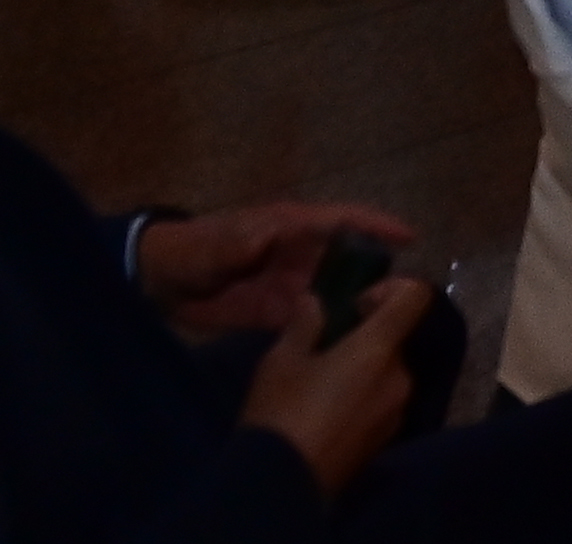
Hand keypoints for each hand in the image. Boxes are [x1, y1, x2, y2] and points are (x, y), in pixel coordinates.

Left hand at [136, 201, 416, 333]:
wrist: (160, 282)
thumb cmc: (190, 251)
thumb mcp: (212, 245)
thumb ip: (237, 243)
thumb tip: (266, 238)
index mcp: (290, 228)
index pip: (342, 221)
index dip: (376, 226)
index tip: (410, 237)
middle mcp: (300, 255)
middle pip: (349, 261)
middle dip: (378, 273)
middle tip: (409, 298)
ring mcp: (291, 286)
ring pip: (336, 294)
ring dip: (359, 307)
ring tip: (390, 327)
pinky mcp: (278, 314)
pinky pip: (313, 322)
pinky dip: (332, 332)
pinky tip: (351, 349)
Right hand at [237, 274, 432, 498]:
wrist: (282, 485)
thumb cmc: (281, 412)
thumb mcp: (283, 360)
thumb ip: (305, 324)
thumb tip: (316, 301)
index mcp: (379, 349)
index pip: (417, 298)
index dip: (393, 289)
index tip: (355, 304)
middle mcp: (400, 378)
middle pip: (396, 339)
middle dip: (365, 336)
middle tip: (324, 347)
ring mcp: (397, 412)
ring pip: (388, 372)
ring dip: (363, 368)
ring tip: (319, 382)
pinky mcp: (386, 440)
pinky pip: (382, 402)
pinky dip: (363, 394)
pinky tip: (326, 410)